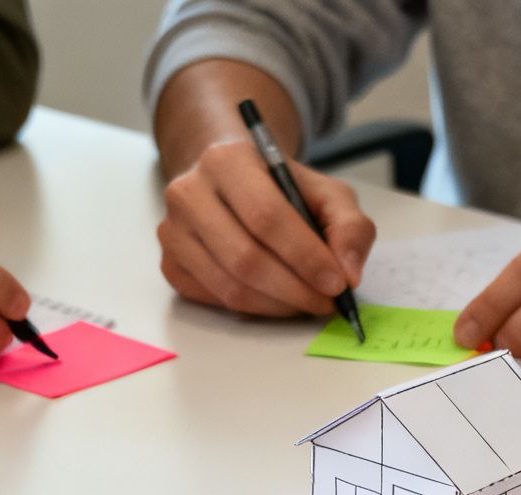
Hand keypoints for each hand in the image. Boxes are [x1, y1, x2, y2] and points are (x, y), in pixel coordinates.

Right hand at [157, 139, 373, 315]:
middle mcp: (189, 192)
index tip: (337, 283)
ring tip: (307, 303)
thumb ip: (349, 227)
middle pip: (246, 258)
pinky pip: (215, 299)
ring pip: (230, 287)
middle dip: (295, 289)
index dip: (305, 256)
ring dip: (277, 306)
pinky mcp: (171, 264)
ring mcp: (172, 231)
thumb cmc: (280, 189)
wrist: (230, 183)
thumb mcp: (326, 193)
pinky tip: (277, 300)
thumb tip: (349, 273)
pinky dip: (254, 309)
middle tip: (327, 302)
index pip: (266, 216)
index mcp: (227, 160)